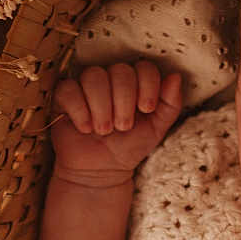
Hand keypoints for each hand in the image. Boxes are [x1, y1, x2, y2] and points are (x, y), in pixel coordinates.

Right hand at [50, 62, 182, 183]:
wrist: (101, 172)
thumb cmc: (128, 148)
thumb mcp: (155, 130)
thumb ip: (170, 105)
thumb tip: (176, 76)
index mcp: (135, 83)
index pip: (144, 68)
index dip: (147, 86)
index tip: (145, 110)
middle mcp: (110, 79)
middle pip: (120, 72)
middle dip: (124, 102)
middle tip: (123, 127)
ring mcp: (86, 85)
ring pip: (94, 77)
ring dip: (102, 108)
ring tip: (103, 131)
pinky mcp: (64, 96)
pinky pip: (69, 89)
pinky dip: (80, 111)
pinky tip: (85, 129)